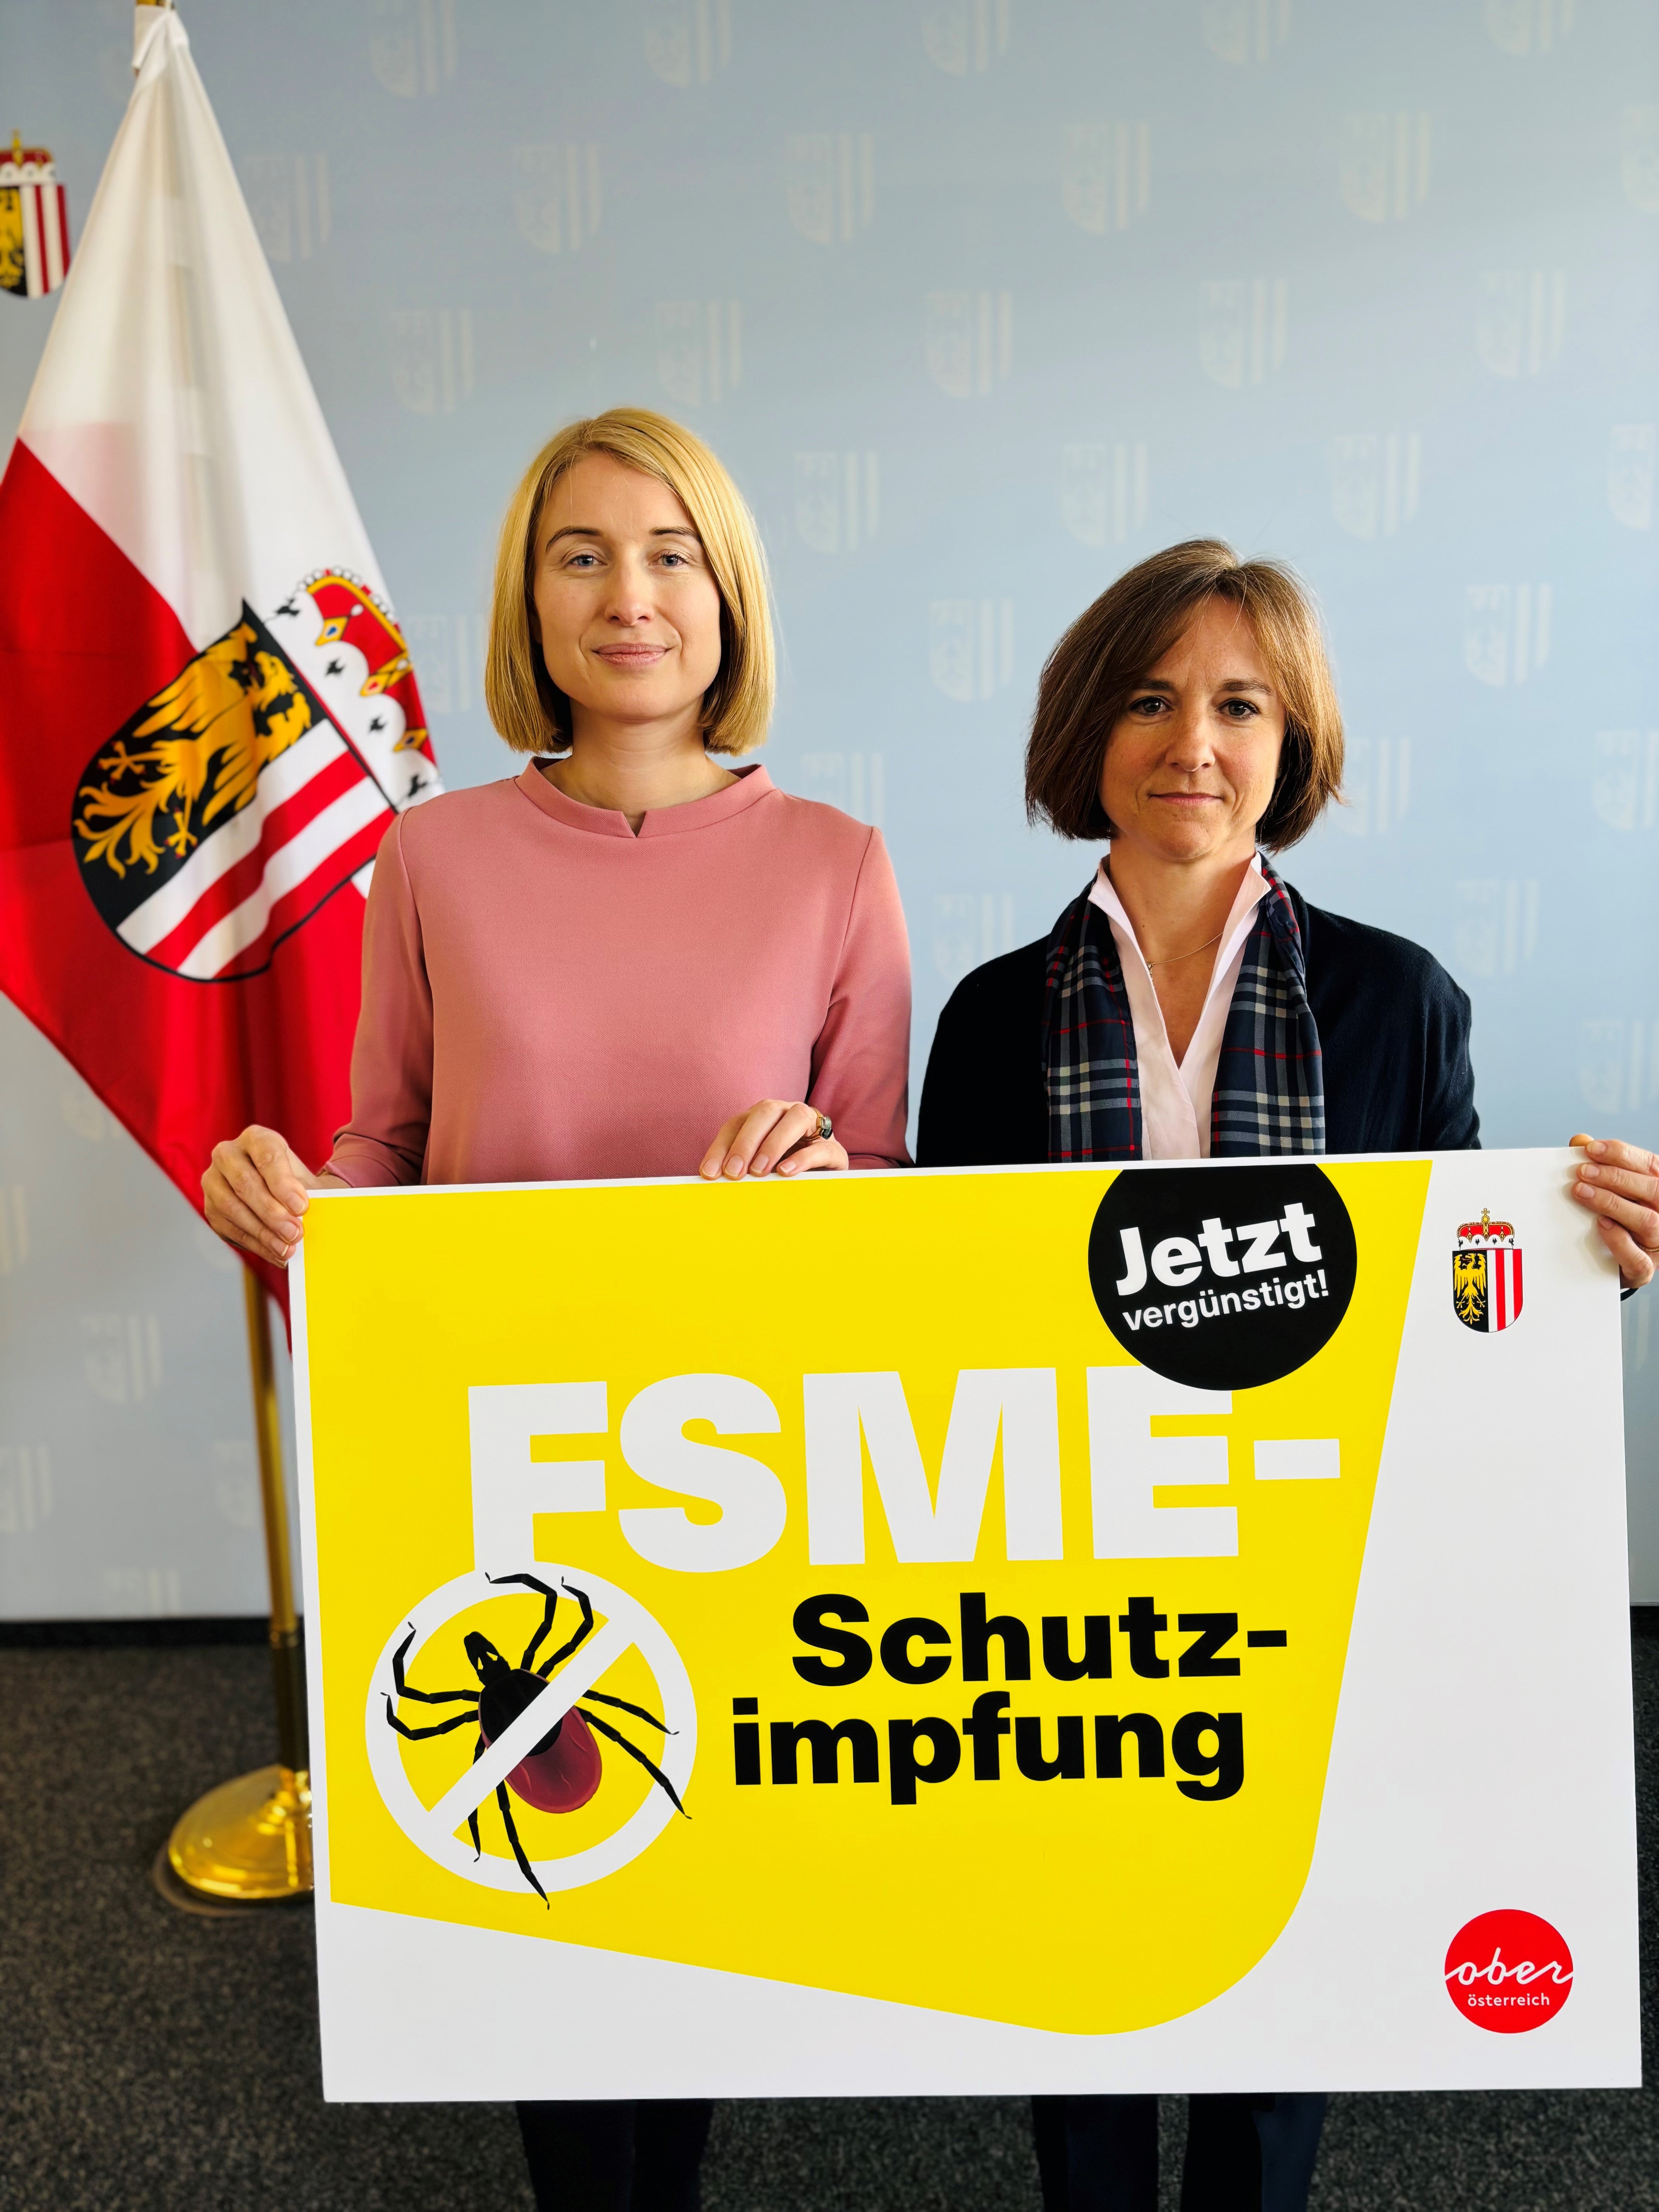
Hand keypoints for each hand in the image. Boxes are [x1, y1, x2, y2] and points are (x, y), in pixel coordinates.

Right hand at [202, 1125, 328, 1265]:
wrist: (280, 1193)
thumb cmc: (295, 1184)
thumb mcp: (307, 1183)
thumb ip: (311, 1195)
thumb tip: (317, 1216)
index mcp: (256, 1138)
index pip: (267, 1156)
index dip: (283, 1183)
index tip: (301, 1206)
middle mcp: (228, 1154)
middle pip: (246, 1183)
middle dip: (272, 1213)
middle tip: (295, 1233)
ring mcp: (214, 1180)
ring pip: (232, 1207)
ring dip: (262, 1231)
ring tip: (287, 1248)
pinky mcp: (210, 1206)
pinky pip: (229, 1227)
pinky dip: (255, 1243)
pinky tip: (275, 1253)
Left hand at [698, 1100, 848, 1181]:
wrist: (825, 1177)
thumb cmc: (784, 1169)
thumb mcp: (758, 1166)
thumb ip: (740, 1167)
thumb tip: (715, 1180)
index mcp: (764, 1116)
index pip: (737, 1123)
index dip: (721, 1147)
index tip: (709, 1173)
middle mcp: (787, 1112)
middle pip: (765, 1111)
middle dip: (745, 1142)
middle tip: (733, 1173)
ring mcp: (814, 1125)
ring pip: (795, 1118)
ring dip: (773, 1144)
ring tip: (759, 1172)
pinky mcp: (833, 1148)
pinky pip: (819, 1146)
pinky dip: (801, 1158)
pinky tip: (785, 1172)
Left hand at [1569, 1134, 1658, 1289]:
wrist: (1614, 1263)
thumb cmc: (1616, 1218)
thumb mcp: (1613, 1190)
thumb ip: (1599, 1166)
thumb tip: (1580, 1141)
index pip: (1650, 1165)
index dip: (1622, 1154)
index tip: (1592, 1148)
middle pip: (1651, 1189)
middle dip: (1614, 1177)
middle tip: (1581, 1172)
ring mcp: (1658, 1243)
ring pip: (1646, 1221)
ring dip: (1611, 1203)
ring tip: (1581, 1192)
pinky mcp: (1645, 1269)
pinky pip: (1637, 1258)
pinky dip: (1619, 1240)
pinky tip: (1600, 1225)